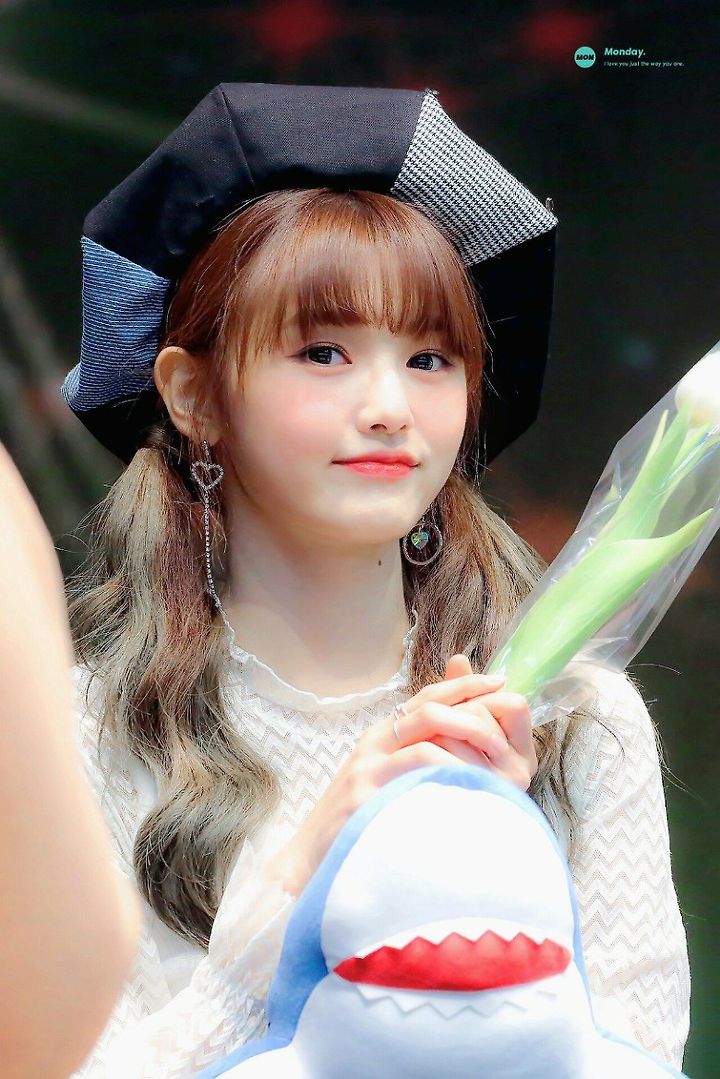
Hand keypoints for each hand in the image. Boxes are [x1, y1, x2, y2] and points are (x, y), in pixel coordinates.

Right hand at [273, 656, 532, 895]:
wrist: (309, 862)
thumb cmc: (357, 825)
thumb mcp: (390, 785)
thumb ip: (421, 760)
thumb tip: (463, 753)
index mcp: (382, 736)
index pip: (426, 696)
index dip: (463, 685)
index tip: (499, 680)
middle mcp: (374, 742)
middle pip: (428, 705)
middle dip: (471, 706)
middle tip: (504, 716)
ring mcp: (368, 765)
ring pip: (425, 731)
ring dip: (465, 742)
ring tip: (494, 762)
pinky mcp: (366, 792)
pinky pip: (415, 766)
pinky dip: (447, 769)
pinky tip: (469, 785)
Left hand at [430, 653, 537, 791]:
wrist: (416, 827)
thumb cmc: (437, 770)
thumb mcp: (456, 727)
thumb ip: (461, 694)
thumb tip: (458, 659)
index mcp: (520, 751)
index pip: (514, 703)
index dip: (483, 699)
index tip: (463, 712)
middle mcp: (519, 771)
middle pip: (484, 711)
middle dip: (452, 713)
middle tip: (432, 733)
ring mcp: (499, 788)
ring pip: (465, 729)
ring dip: (436, 732)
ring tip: (422, 749)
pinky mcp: (476, 802)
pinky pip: (452, 756)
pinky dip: (432, 754)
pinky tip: (418, 764)